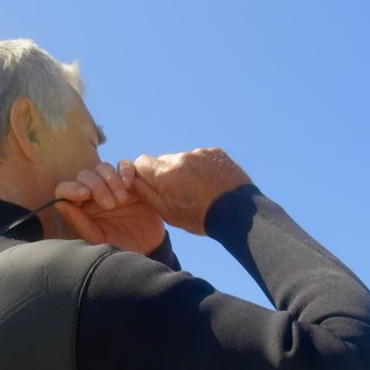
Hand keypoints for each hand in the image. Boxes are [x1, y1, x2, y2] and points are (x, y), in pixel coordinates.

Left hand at [53, 161, 166, 254]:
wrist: (149, 248)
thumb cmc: (119, 246)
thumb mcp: (97, 239)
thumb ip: (77, 222)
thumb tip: (59, 203)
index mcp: (80, 207)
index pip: (65, 189)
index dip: (71, 188)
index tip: (83, 194)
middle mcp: (94, 194)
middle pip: (85, 175)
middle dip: (96, 186)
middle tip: (110, 205)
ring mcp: (112, 185)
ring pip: (103, 168)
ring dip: (110, 180)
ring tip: (121, 200)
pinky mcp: (131, 181)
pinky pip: (125, 165)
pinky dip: (125, 170)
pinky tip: (129, 184)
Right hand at [131, 147, 250, 235]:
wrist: (238, 212)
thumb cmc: (199, 217)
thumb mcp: (167, 211)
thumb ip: (146, 193)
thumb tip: (131, 181)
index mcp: (165, 173)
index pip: (141, 162)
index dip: (142, 174)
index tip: (150, 185)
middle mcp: (180, 158)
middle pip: (163, 161)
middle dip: (166, 174)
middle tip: (178, 193)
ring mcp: (199, 153)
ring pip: (183, 160)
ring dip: (185, 172)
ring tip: (199, 191)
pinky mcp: (215, 152)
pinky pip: (201, 158)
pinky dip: (202, 168)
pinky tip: (211, 184)